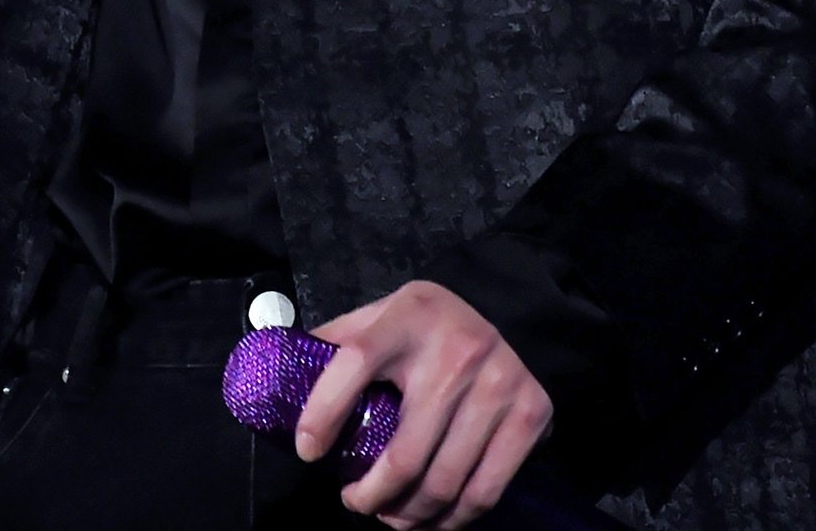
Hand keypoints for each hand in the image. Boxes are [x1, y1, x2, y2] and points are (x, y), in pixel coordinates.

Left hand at [296, 280, 553, 529]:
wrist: (514, 307)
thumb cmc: (432, 322)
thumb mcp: (386, 311)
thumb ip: (343, 337)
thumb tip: (285, 365)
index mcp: (410, 317)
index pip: (356, 361)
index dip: (324, 411)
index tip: (307, 451)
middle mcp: (458, 352)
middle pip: (405, 454)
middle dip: (370, 496)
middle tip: (354, 502)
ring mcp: (498, 386)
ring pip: (443, 483)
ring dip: (408, 516)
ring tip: (390, 516)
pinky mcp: (530, 415)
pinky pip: (484, 492)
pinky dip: (452, 520)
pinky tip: (431, 518)